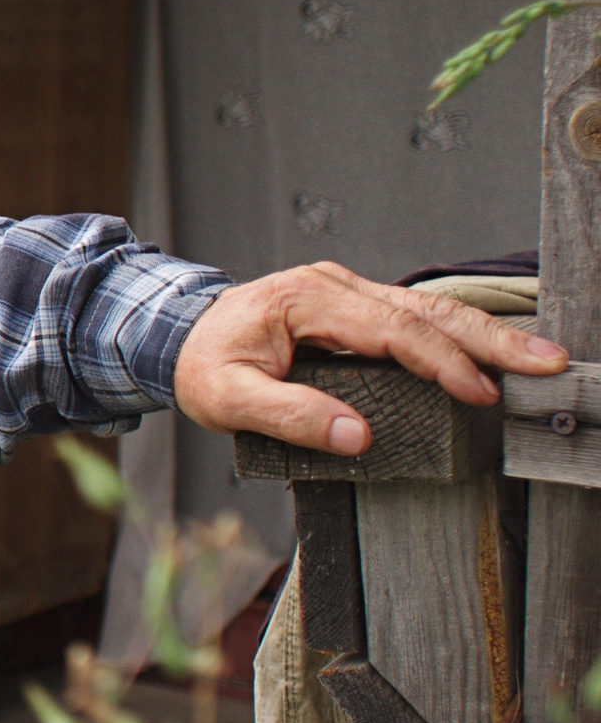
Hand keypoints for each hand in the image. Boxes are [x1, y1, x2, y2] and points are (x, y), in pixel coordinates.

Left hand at [173, 261, 568, 453]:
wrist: (176, 335)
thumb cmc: (201, 365)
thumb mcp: (228, 399)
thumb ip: (289, 417)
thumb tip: (357, 436)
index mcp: (307, 300)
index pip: (391, 330)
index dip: (440, 362)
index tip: (478, 393)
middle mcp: (334, 286)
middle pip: (425, 311)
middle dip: (490, 338)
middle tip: (546, 361)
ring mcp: (347, 292)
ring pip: (429, 310)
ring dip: (485, 335)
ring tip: (538, 356)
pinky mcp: (354, 307)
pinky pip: (415, 318)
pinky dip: (459, 335)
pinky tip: (494, 351)